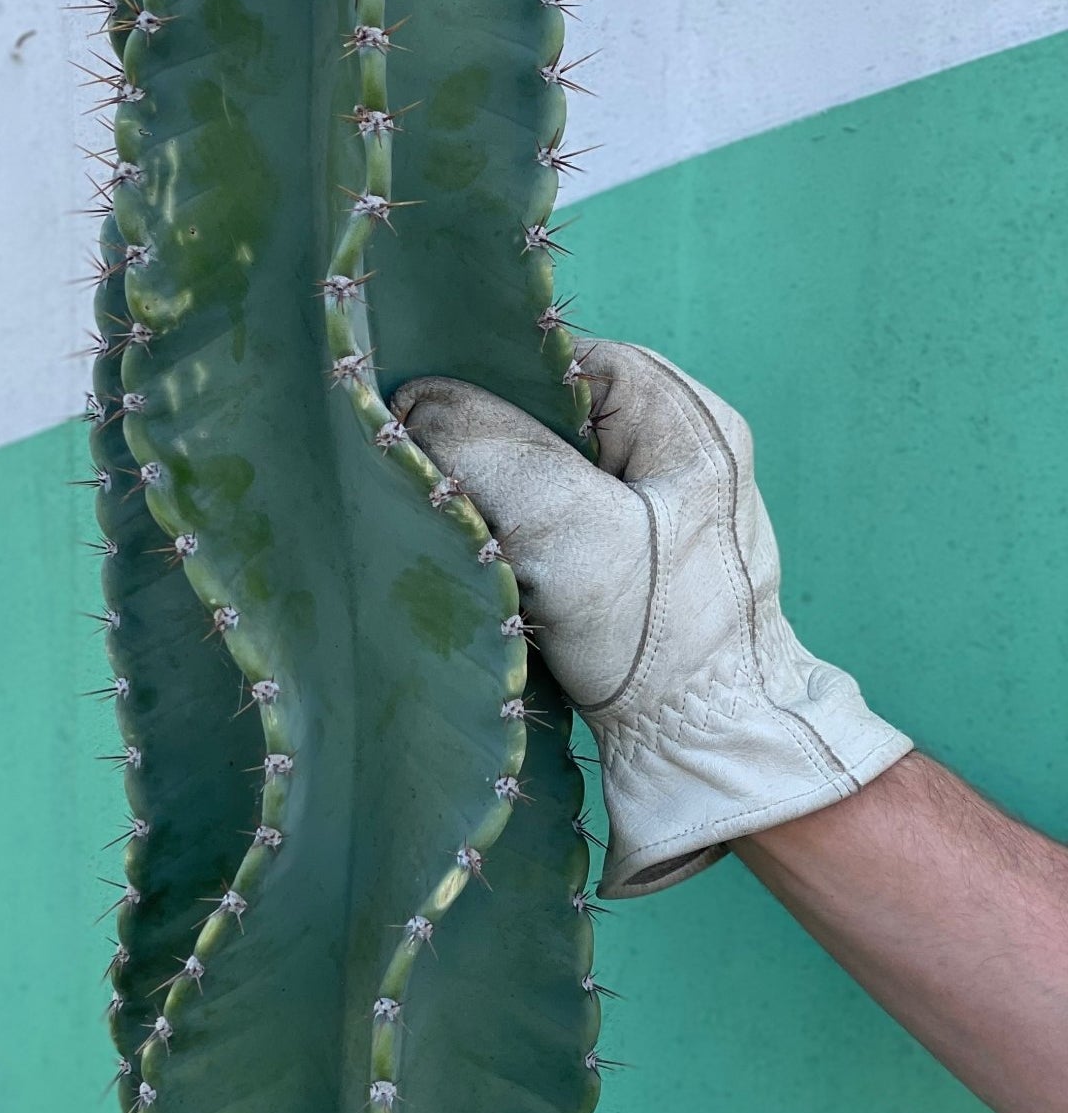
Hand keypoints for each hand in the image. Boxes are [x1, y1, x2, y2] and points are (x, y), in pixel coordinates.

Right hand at [393, 340, 911, 897]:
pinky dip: (506, 543)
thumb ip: (490, 449)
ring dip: (490, 504)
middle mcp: (666, 447)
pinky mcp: (615, 561)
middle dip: (482, 451)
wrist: (703, 751)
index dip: (485, 386)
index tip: (426, 428)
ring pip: (531, 474)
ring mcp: (642, 507)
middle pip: (537, 418)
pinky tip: (487, 567)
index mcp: (680, 415)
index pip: (555, 361)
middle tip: (437, 488)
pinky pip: (540, 524)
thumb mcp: (571, 529)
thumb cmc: (661, 637)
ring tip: (463, 534)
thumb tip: (410, 400)